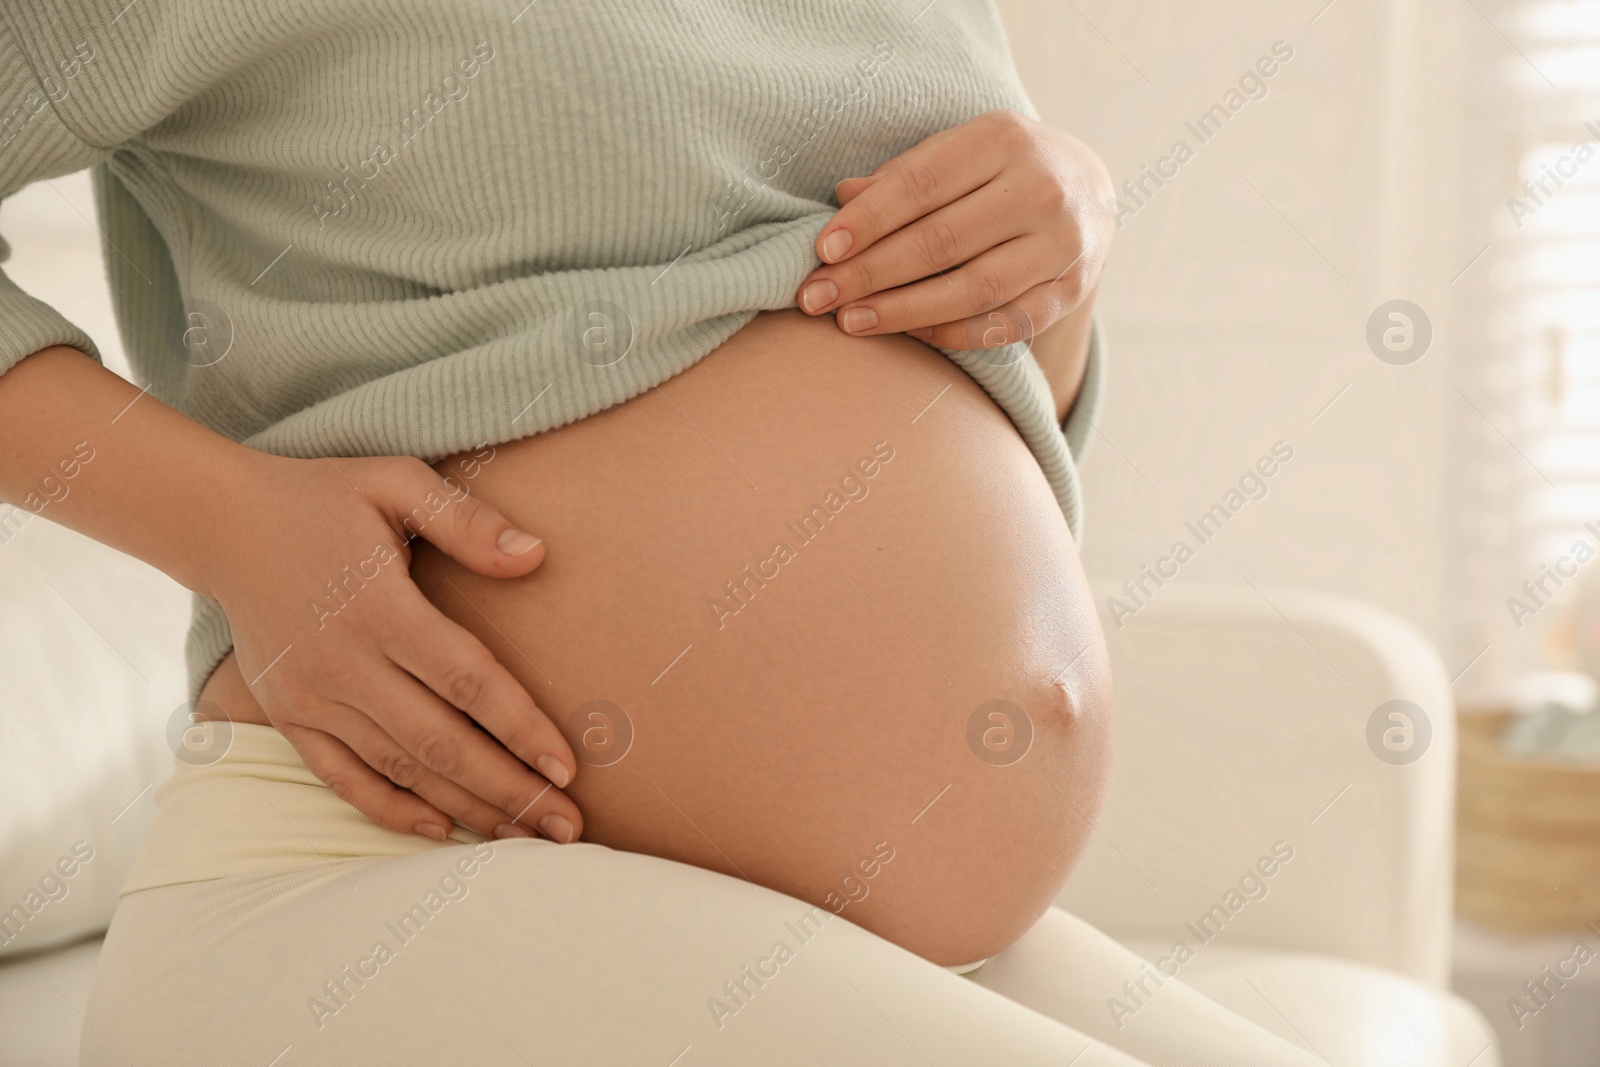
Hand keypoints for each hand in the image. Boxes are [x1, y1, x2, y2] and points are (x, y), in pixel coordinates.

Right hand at [204, 451, 582, 843]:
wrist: (223, 522)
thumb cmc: (327, 498)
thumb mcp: (396, 481)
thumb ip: (465, 520)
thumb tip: (536, 555)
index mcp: (379, 606)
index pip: (466, 681)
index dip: (521, 728)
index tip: (568, 768)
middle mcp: (343, 662)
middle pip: (440, 742)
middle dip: (509, 790)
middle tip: (567, 826)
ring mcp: (310, 696)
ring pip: (399, 768)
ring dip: (465, 807)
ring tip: (525, 837)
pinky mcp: (287, 715)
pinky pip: (342, 776)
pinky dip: (389, 808)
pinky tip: (439, 831)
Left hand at [795, 109, 1113, 350]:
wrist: (1089, 191)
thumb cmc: (999, 170)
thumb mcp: (958, 151)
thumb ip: (904, 174)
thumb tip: (843, 197)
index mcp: (1003, 139)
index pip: (921, 184)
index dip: (868, 220)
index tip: (822, 251)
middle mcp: (1039, 189)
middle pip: (940, 241)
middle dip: (869, 273)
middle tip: (816, 298)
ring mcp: (1061, 243)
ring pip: (972, 289)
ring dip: (903, 311)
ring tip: (851, 322)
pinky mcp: (1072, 289)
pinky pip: (1005, 324)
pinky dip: (953, 333)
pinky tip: (911, 334)